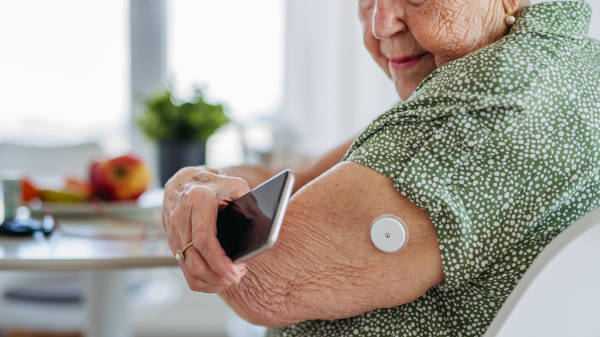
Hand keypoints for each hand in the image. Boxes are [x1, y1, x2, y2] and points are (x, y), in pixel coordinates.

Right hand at [163, 166, 249, 292]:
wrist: (185, 180)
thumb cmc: (215, 184)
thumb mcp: (235, 186)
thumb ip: (249, 204)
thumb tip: (265, 228)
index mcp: (198, 200)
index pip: (203, 239)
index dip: (219, 261)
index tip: (236, 272)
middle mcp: (181, 218)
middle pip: (194, 261)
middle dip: (218, 276)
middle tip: (237, 277)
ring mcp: (173, 232)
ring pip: (188, 269)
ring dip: (211, 281)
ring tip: (229, 277)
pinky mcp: (172, 243)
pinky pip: (184, 270)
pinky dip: (202, 281)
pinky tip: (217, 278)